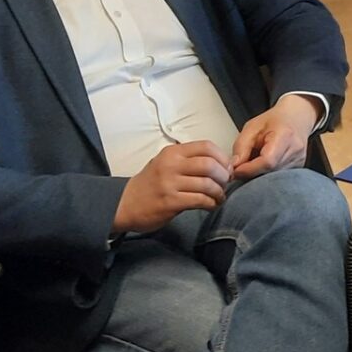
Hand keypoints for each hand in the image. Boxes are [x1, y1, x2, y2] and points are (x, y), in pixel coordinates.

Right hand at [113, 140, 230, 234]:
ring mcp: (169, 183)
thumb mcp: (166, 163)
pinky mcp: (170, 202)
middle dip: (223, 175)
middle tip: (225, 183)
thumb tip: (222, 164)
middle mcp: (171, 164)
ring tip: (219, 197)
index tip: (227, 168)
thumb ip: (190, 160)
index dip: (222, 157)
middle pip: (209, 164)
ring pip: (207, 184)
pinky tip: (211, 205)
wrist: (125, 203)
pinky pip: (200, 200)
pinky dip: (211, 203)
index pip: (206, 146)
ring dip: (219, 192)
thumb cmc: (150, 183)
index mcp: (173, 152)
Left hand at [229, 95, 320, 180]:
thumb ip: (241, 147)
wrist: (296, 118)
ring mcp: (299, 161)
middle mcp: (296, 150)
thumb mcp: (252, 127)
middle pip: (270, 172)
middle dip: (251, 173)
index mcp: (285, 136)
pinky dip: (267, 174)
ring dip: (259, 174)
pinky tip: (264, 164)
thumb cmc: (274, 120)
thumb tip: (233, 167)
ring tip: (254, 161)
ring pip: (273, 177)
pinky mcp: (298, 168)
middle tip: (241, 166)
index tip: (236, 170)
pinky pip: (278, 177)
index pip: (268, 161)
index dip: (249, 169)